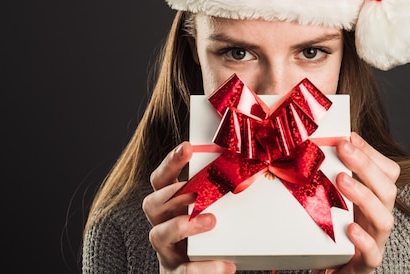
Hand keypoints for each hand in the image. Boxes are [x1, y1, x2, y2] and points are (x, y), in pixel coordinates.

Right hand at [142, 142, 236, 273]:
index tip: (187, 147)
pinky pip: (184, 272)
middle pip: (152, 204)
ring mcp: (168, 251)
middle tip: (198, 191)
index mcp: (171, 206)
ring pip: (158, 236)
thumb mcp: (215, 210)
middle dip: (175, 195)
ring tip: (212, 221)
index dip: (171, 162)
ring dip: (184, 226)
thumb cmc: (214, 236)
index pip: (161, 179)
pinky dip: (206, 268)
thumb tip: (257, 169)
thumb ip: (222, 194)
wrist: (206, 272)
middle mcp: (163, 225)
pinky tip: (227, 265)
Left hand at [322, 132, 399, 273]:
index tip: (350, 136)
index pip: (387, 171)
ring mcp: (375, 242)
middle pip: (388, 189)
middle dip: (366, 166)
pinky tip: (350, 228)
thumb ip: (329, 176)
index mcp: (374, 199)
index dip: (372, 152)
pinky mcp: (364, 265)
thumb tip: (314, 145)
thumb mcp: (331, 200)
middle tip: (343, 148)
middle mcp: (378, 218)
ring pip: (384, 219)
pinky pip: (373, 254)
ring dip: (364, 196)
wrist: (327, 269)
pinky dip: (364, 240)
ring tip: (342, 179)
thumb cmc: (330, 232)